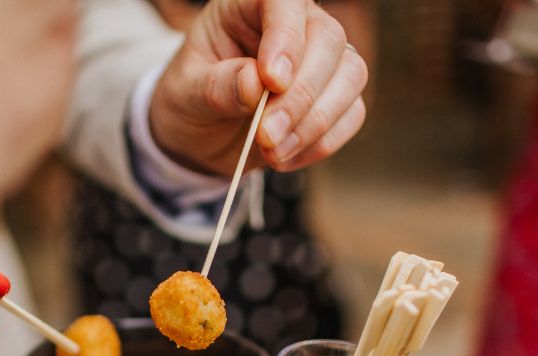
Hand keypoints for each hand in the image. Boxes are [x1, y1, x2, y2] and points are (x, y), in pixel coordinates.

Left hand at [149, 0, 366, 174]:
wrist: (200, 136)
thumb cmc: (189, 100)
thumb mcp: (186, 93)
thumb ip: (217, 86)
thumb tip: (255, 83)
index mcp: (251, 7)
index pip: (284, 2)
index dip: (286, 39)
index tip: (272, 82)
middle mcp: (296, 25)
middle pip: (328, 41)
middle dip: (300, 96)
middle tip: (266, 135)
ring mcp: (322, 60)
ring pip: (350, 76)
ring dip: (315, 123)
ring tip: (272, 152)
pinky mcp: (335, 97)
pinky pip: (352, 114)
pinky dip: (322, 142)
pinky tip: (285, 158)